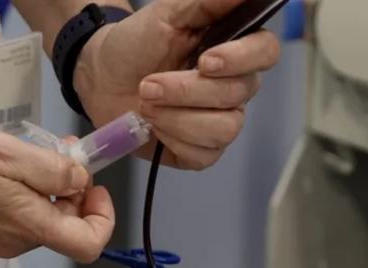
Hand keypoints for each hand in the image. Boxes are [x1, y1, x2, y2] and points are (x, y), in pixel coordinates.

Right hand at [0, 111, 113, 262]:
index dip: (101, 217)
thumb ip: (53, 170)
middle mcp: (9, 246)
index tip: (92, 186)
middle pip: (59, 230)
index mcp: (26, 226)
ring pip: (31, 226)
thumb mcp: (8, 149)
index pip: (89, 245)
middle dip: (68, 193)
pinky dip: (11, 203)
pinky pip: (4, 227)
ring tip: (22, 158)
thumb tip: (81, 183)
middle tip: (59, 153)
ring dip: (38, 195)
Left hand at [75, 0, 280, 169]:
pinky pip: (204, 153)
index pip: (265, 52)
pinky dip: (173, 138)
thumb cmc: (137, 43)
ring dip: (177, 116)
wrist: (102, 77)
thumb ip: (209, 1)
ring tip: (146, 104)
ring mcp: (221, 121)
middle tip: (148, 84)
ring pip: (224, 128)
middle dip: (186, 90)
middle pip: (237, 94)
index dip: (241, 59)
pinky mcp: (203, 151)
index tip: (205, 61)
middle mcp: (235, 87)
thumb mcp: (169, 13)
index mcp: (234, 50)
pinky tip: (154, 126)